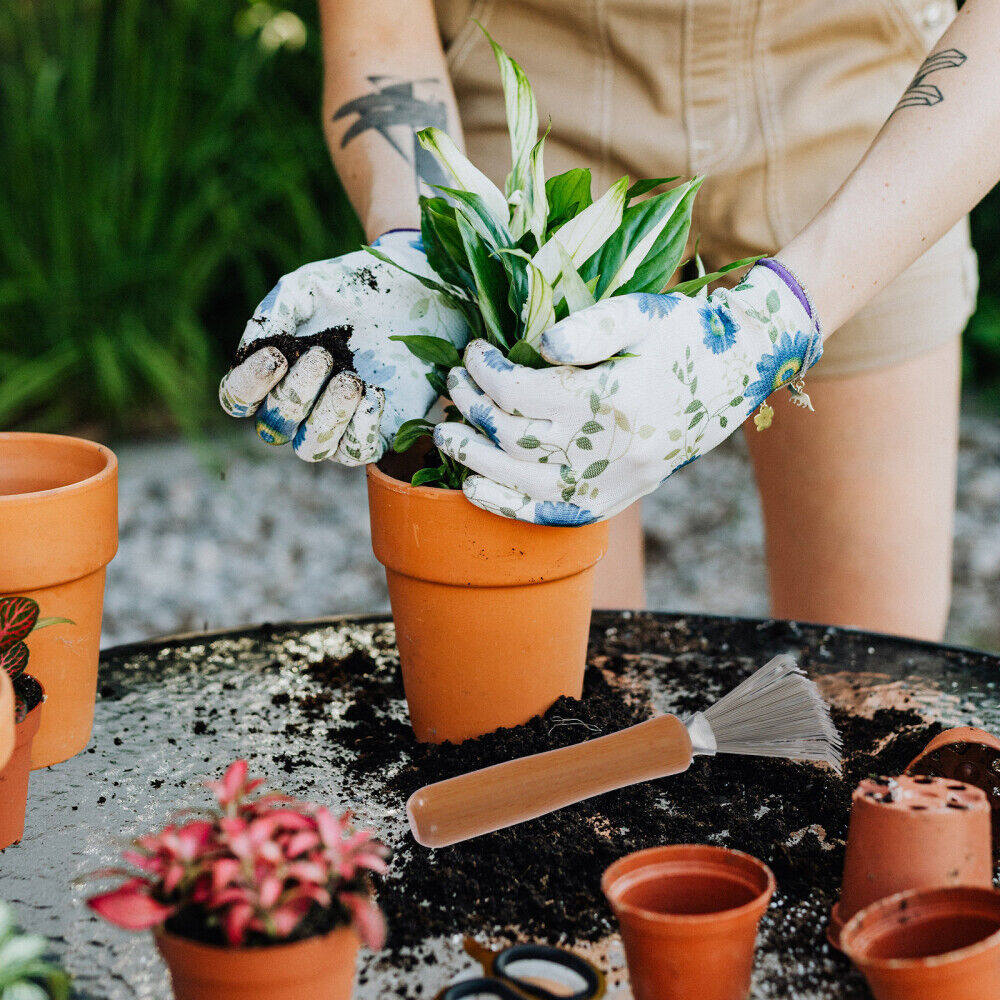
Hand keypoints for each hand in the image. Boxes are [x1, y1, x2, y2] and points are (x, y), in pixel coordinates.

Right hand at [219, 231, 466, 464]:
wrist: (413, 290)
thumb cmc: (353, 288)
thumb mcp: (309, 287)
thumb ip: (275, 311)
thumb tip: (250, 347)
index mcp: (272, 374)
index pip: (238, 399)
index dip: (249, 385)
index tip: (275, 355)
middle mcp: (298, 407)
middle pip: (275, 427)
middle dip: (296, 394)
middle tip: (322, 355)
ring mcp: (336, 424)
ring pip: (312, 449)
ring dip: (328, 416)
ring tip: (351, 380)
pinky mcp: (376, 431)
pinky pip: (357, 453)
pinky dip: (362, 427)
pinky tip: (374, 393)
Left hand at [433, 262, 821, 523]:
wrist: (738, 373)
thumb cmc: (683, 334)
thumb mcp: (641, 312)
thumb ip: (589, 327)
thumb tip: (537, 348)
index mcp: (615, 398)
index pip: (523, 393)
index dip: (486, 372)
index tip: (473, 352)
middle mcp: (614, 449)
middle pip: (516, 438)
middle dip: (472, 409)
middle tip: (451, 386)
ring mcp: (618, 482)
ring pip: (526, 482)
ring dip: (477, 460)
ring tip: (446, 435)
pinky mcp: (619, 498)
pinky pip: (557, 513)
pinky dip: (511, 506)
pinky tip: (475, 490)